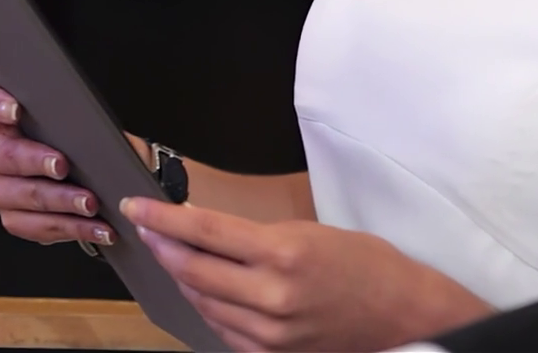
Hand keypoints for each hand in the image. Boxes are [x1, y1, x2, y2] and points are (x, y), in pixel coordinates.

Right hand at [0, 83, 115, 247]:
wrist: (98, 178)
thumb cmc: (86, 143)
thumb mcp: (87, 124)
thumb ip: (82, 120)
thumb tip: (96, 130)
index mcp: (5, 119)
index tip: (17, 110)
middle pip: (3, 155)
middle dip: (35, 161)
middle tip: (63, 166)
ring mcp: (0, 188)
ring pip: (19, 195)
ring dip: (58, 201)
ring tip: (90, 203)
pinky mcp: (14, 217)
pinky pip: (34, 226)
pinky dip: (70, 227)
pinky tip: (97, 227)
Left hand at [121, 196, 490, 351]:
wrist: (401, 314)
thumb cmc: (366, 264)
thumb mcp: (312, 233)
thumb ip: (259, 238)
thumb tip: (209, 234)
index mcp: (284, 253)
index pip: (205, 232)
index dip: (162, 219)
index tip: (136, 206)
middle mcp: (271, 295)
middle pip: (193, 270)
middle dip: (164, 247)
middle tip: (149, 229)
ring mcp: (268, 332)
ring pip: (202, 303)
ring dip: (184, 277)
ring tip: (176, 256)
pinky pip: (221, 330)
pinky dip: (208, 307)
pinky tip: (206, 290)